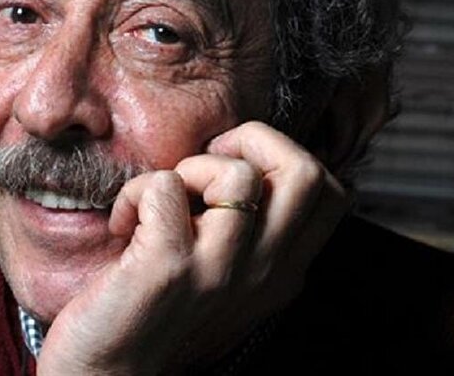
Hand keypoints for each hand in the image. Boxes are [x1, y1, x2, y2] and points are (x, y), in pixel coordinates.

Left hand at [36, 122, 348, 374]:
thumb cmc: (157, 314)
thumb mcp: (224, 277)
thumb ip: (249, 234)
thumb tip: (244, 162)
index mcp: (282, 272)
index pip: (330, 190)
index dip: (280, 156)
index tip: (231, 167)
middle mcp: (264, 273)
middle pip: (306, 172)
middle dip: (252, 139)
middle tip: (204, 165)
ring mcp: (219, 271)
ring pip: (237, 174)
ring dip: (189, 168)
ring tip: (161, 202)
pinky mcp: (168, 267)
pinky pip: (163, 187)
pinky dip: (135, 192)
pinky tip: (123, 226)